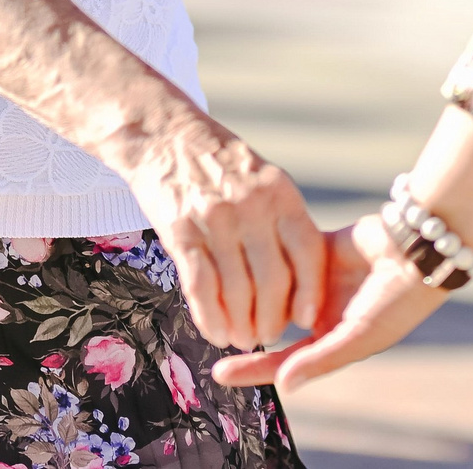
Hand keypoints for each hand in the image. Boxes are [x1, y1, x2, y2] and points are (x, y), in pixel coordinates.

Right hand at [120, 115, 328, 351]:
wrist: (163, 134)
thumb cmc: (219, 162)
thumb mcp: (262, 177)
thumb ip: (282, 219)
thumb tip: (300, 276)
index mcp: (279, 192)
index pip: (307, 250)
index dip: (309, 291)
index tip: (307, 319)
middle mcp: (251, 206)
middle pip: (273, 279)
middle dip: (273, 318)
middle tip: (268, 335)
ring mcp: (215, 219)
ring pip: (237, 289)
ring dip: (242, 324)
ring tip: (242, 338)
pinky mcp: (181, 231)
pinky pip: (201, 286)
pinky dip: (210, 317)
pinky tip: (216, 332)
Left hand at [210, 214, 447, 392]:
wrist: (417, 249)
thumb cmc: (396, 302)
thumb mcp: (361, 336)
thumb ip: (322, 359)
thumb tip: (285, 386)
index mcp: (331, 341)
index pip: (284, 361)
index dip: (252, 369)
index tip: (218, 373)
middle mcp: (318, 313)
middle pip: (271, 326)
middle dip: (243, 329)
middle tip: (210, 332)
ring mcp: (315, 281)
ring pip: (272, 290)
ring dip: (249, 294)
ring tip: (215, 297)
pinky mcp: (315, 249)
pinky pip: (283, 257)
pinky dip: (266, 260)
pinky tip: (238, 260)